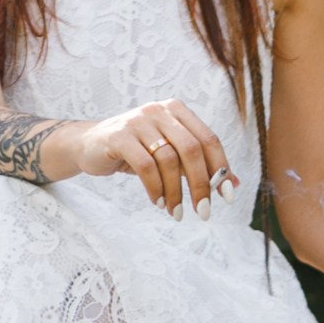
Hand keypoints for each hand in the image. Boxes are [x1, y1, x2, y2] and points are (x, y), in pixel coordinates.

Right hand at [75, 96, 228, 213]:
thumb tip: (234, 184)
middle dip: (201, 184)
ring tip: (176, 212)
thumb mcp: (169, 155)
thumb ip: (199, 165)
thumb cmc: (136, 151)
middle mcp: (159, 110)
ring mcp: (138, 121)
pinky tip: (158, 202)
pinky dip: (155, 189)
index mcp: (177, 110)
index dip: (221, 168)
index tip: (227, 196)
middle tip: (204, 212)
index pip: (209, 139)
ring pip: (169, 160)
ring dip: (175, 192)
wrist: (89, 146)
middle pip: (192, 149)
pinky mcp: (119, 135)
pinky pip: (145, 166)